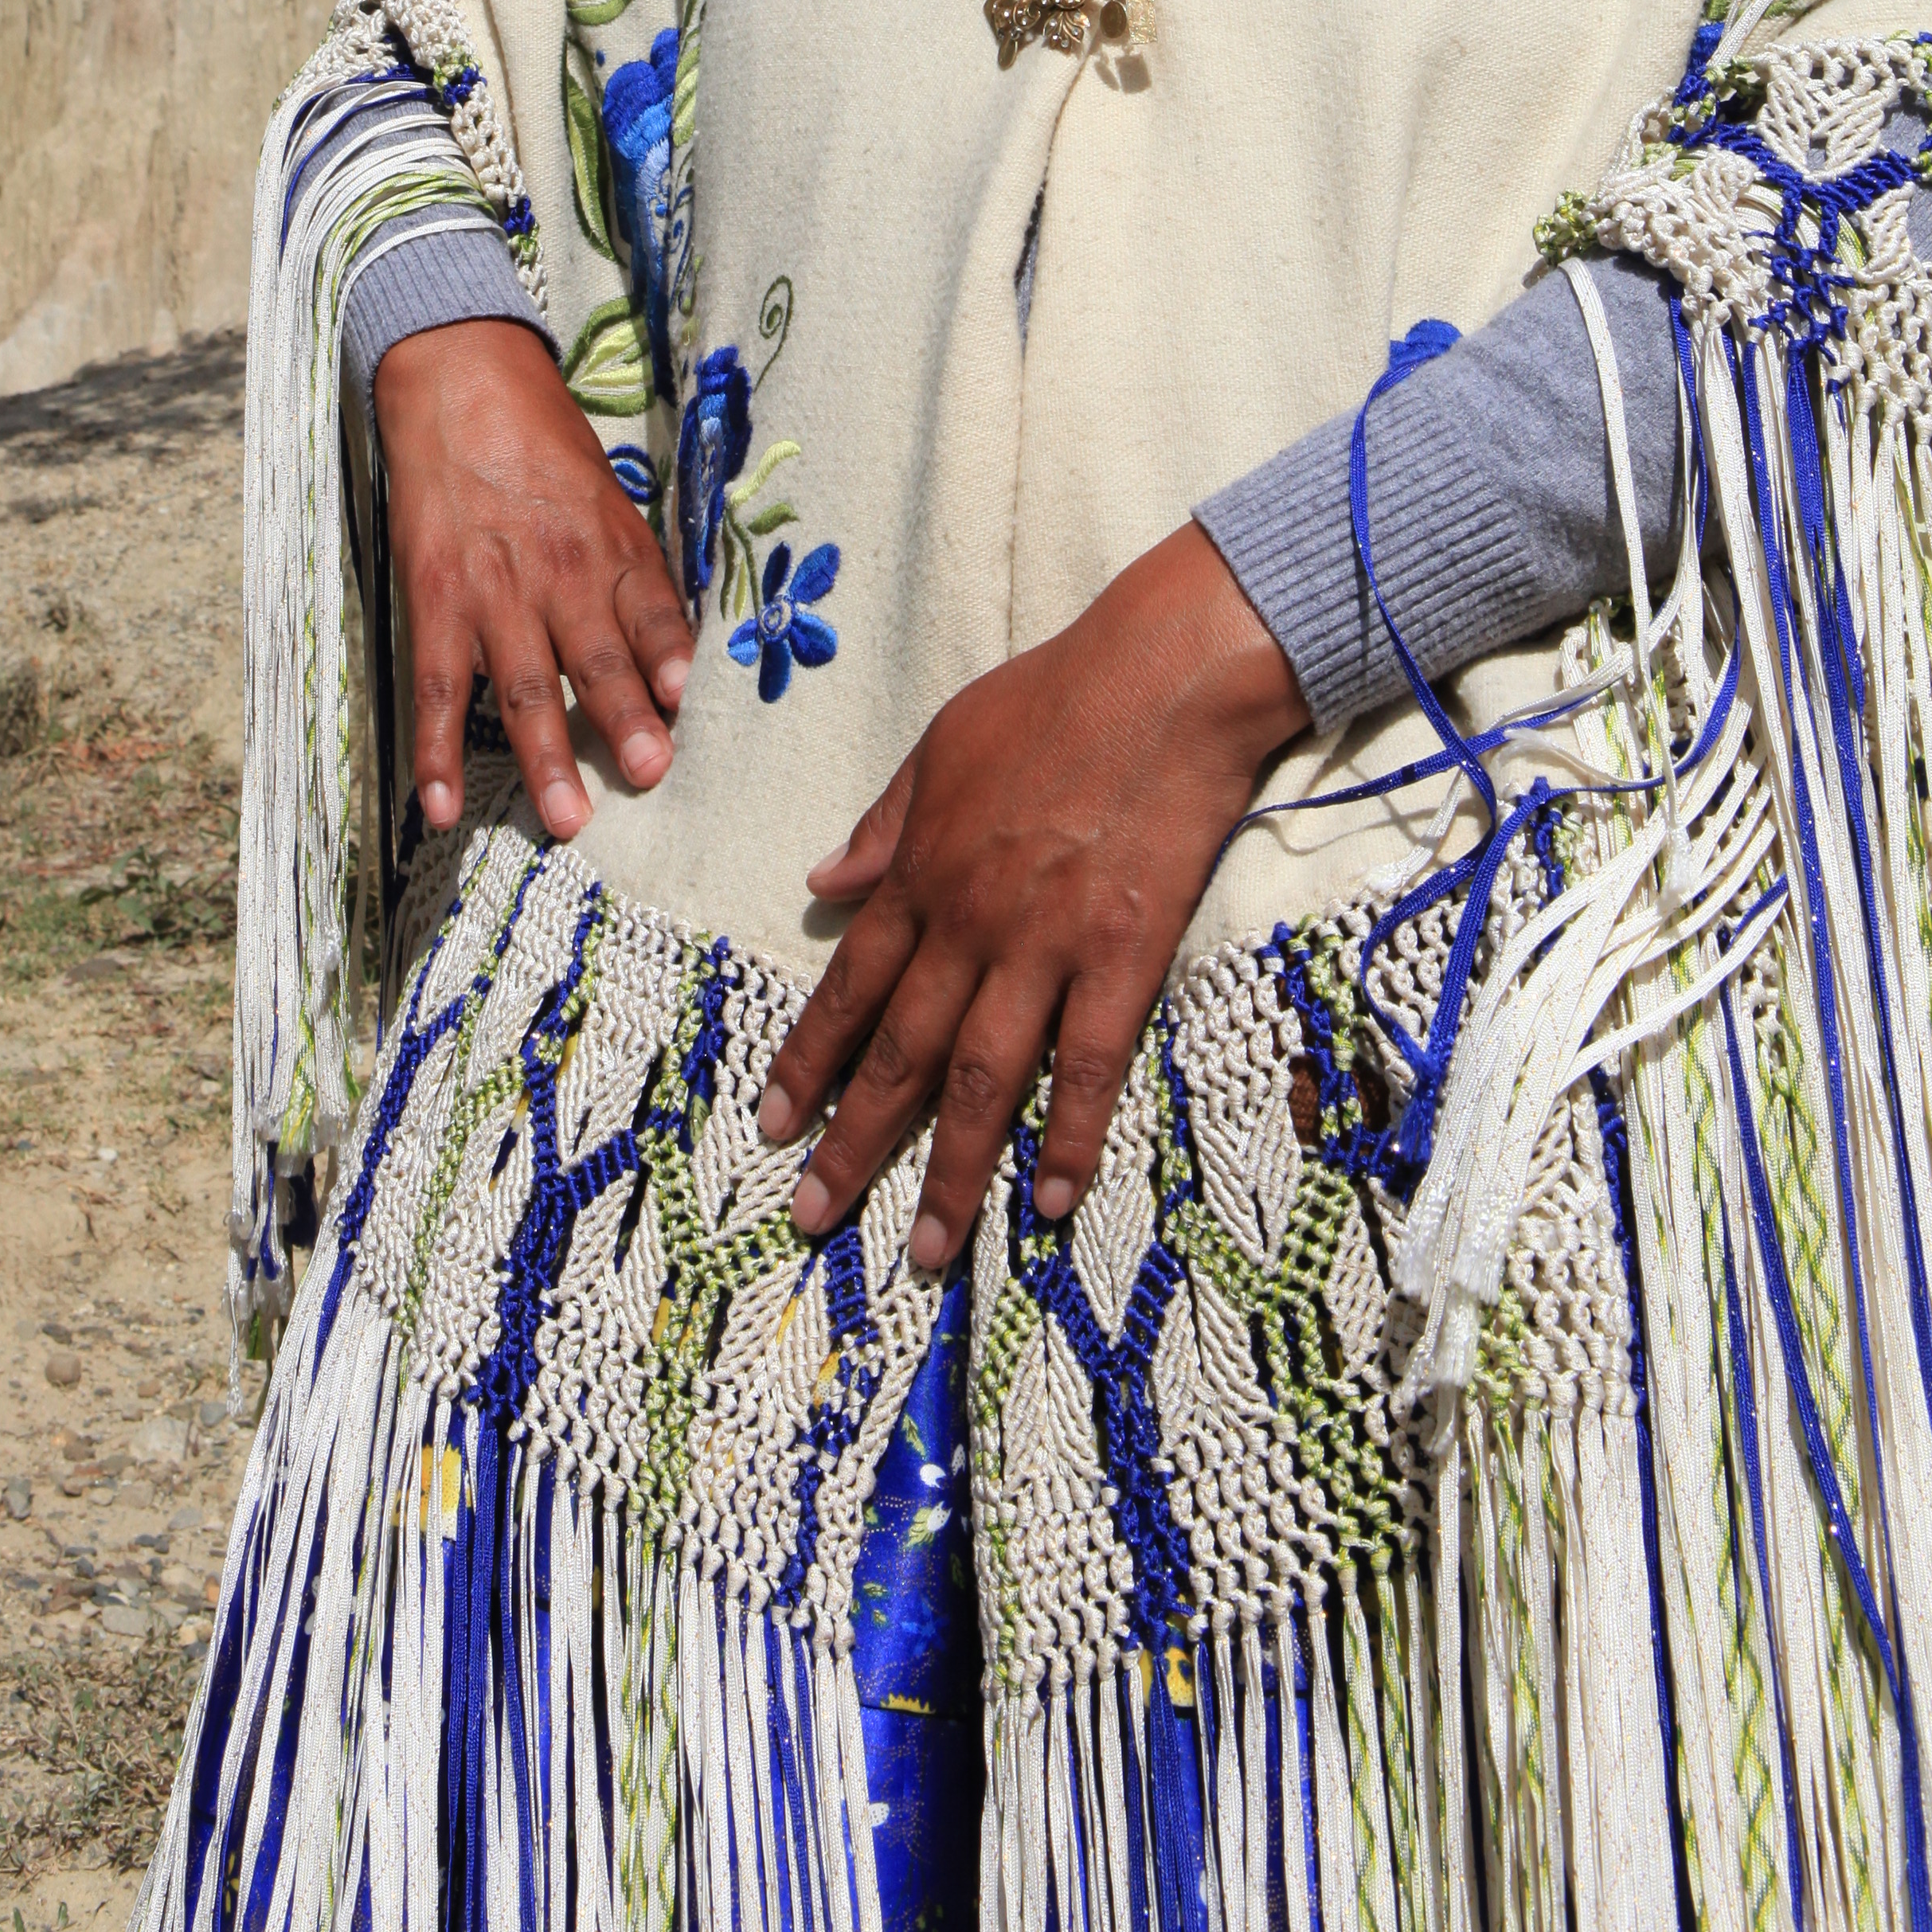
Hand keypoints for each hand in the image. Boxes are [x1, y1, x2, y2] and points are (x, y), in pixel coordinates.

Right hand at [378, 318, 697, 844]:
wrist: (459, 381)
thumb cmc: (544, 444)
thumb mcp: (609, 497)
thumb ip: (636, 574)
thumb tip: (676, 658)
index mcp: (611, 545)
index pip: (652, 612)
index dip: (670, 657)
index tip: (687, 704)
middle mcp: (558, 572)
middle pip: (597, 657)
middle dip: (623, 722)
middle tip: (646, 777)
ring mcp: (493, 590)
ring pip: (525, 686)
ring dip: (544, 756)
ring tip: (567, 820)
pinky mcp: (436, 600)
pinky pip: (439, 688)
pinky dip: (437, 751)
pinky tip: (442, 806)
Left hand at [755, 521, 1306, 1268]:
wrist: (1159, 679)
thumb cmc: (1050, 700)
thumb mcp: (939, 747)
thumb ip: (883, 826)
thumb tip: (820, 882)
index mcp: (921, 871)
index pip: (849, 985)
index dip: (808, 1059)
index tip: (772, 1121)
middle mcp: (968, 922)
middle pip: (898, 1052)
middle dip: (850, 1142)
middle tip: (809, 1215)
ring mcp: (1044, 945)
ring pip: (980, 1080)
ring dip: (947, 1172)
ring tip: (923, 1252)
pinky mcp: (1122, 957)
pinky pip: (1088, 1065)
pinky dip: (1067, 1137)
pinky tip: (1050, 1201)